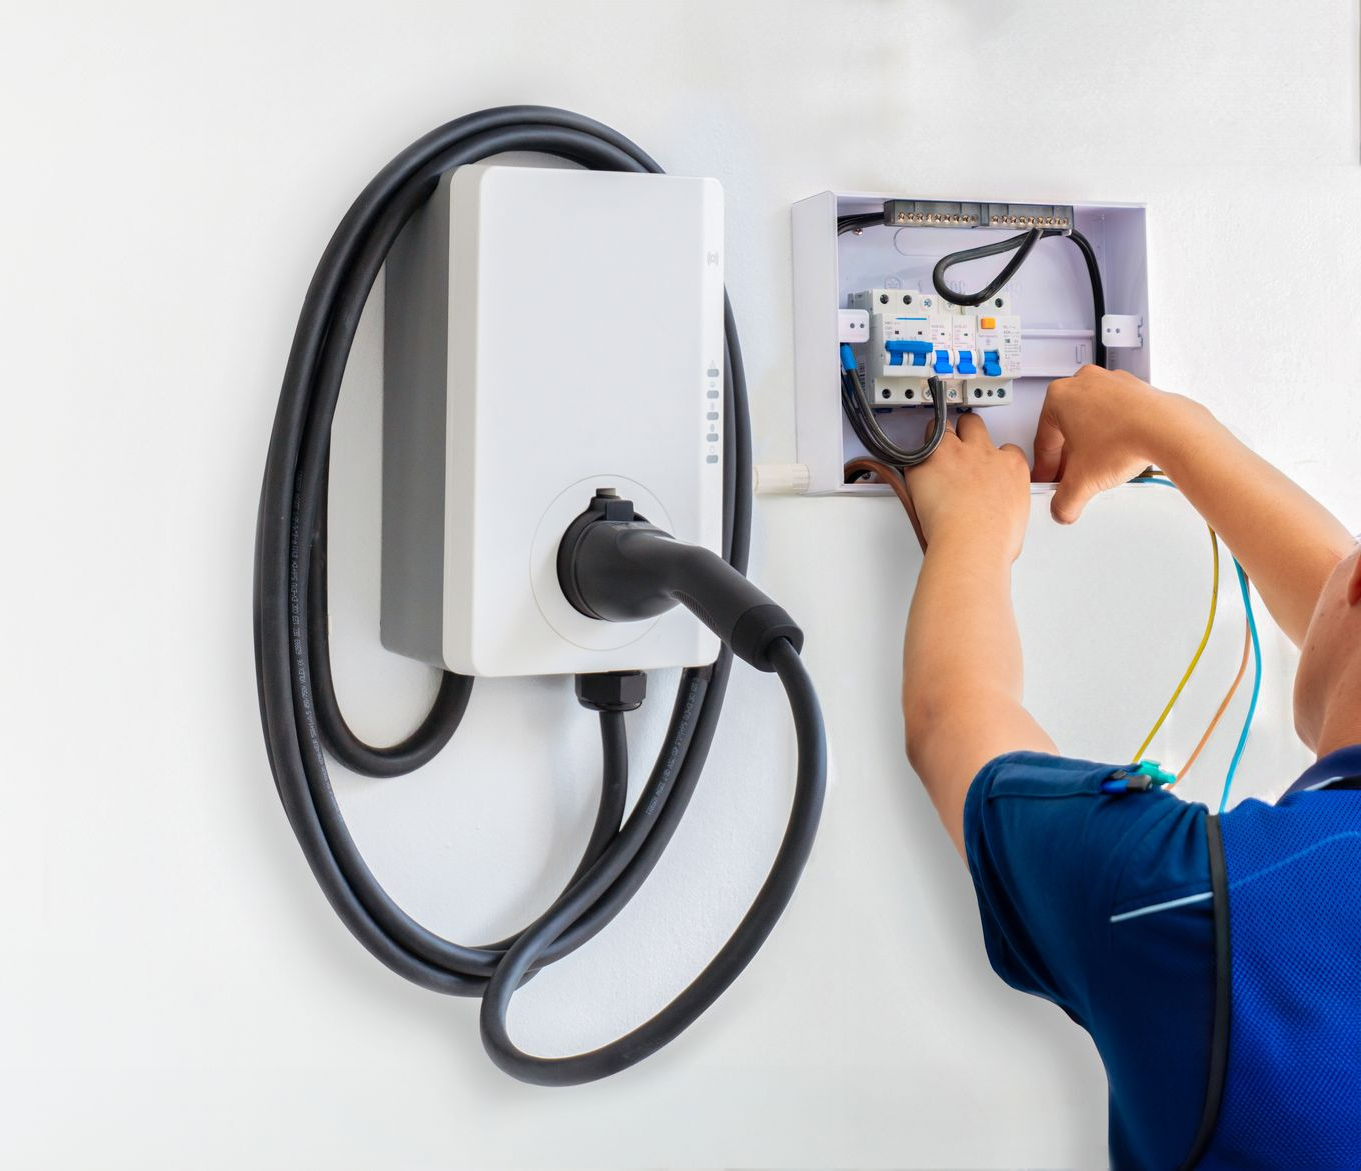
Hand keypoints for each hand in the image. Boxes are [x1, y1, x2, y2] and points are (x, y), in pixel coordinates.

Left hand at [904, 413, 1029, 560]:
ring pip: (943, 427)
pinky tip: (913, 473)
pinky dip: (913, 461)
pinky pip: (915, 452)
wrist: (971, 541)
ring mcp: (954, 454)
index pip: (1006, 448)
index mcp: (1011, 466)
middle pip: (974, 425)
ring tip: (932, 454)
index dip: (992, 456)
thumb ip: (1005, 504)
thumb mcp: (1015, 518)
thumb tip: (998, 513)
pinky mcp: (926, 462)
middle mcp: (983, 453)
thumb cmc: (994, 538)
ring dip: (937, 437)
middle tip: (957, 450)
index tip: (985, 467)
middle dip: (965, 432)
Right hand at [1032, 365, 1190, 523]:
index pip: (1044, 441)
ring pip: (1091, 419)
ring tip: (1098, 468)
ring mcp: (1111, 382)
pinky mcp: (1135, 388)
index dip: (1045, 468)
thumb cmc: (1125, 440)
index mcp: (1059, 396)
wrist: (1168, 430)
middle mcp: (1083, 383)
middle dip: (1068, 457)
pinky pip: (1115, 414)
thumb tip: (1062, 509)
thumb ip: (1064, 502)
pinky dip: (1113, 434)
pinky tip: (1118, 453)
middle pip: (1067, 428)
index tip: (1049, 478)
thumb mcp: (1081, 482)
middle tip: (1071, 476)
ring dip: (1090, 444)